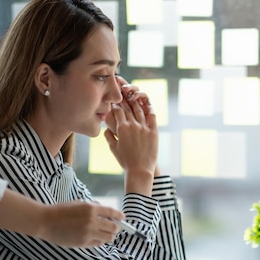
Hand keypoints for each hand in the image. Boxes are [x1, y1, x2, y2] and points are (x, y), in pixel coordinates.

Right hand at [39, 201, 124, 246]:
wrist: (45, 222)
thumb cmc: (61, 211)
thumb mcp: (78, 203)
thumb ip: (92, 207)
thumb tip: (104, 211)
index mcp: (91, 209)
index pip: (112, 213)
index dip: (120, 216)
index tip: (123, 218)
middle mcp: (91, 221)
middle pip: (113, 227)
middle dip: (116, 227)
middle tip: (115, 227)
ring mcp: (88, 233)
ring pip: (108, 238)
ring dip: (109, 235)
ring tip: (107, 234)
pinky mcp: (83, 243)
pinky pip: (98, 244)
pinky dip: (100, 241)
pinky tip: (96, 238)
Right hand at [104, 78, 157, 193]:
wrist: (140, 170)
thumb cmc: (125, 161)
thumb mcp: (113, 149)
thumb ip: (109, 136)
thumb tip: (105, 129)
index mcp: (121, 128)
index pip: (117, 110)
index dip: (115, 102)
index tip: (114, 97)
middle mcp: (133, 125)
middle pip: (128, 106)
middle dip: (124, 96)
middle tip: (122, 89)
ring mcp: (144, 127)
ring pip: (139, 109)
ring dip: (135, 99)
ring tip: (132, 93)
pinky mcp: (154, 131)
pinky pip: (151, 115)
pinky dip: (148, 107)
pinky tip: (146, 102)